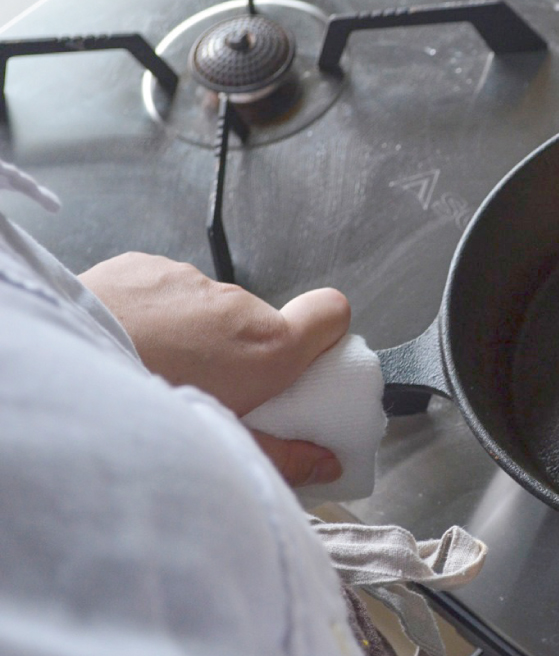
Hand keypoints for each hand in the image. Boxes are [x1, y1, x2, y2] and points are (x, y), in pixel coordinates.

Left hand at [79, 252, 350, 486]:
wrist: (56, 379)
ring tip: (151, 370)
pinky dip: (153, 314)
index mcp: (267, 349)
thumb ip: (285, 456)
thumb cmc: (138, 418)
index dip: (324, 334)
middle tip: (206, 391)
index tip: (304, 362)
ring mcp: (187, 279)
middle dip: (239, 354)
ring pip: (207, 309)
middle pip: (258, 323)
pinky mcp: (141, 265)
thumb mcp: (221, 450)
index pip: (332, 313)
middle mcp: (235, 305)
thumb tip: (327, 462)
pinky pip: (164, 290)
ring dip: (192, 335)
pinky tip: (124, 344)